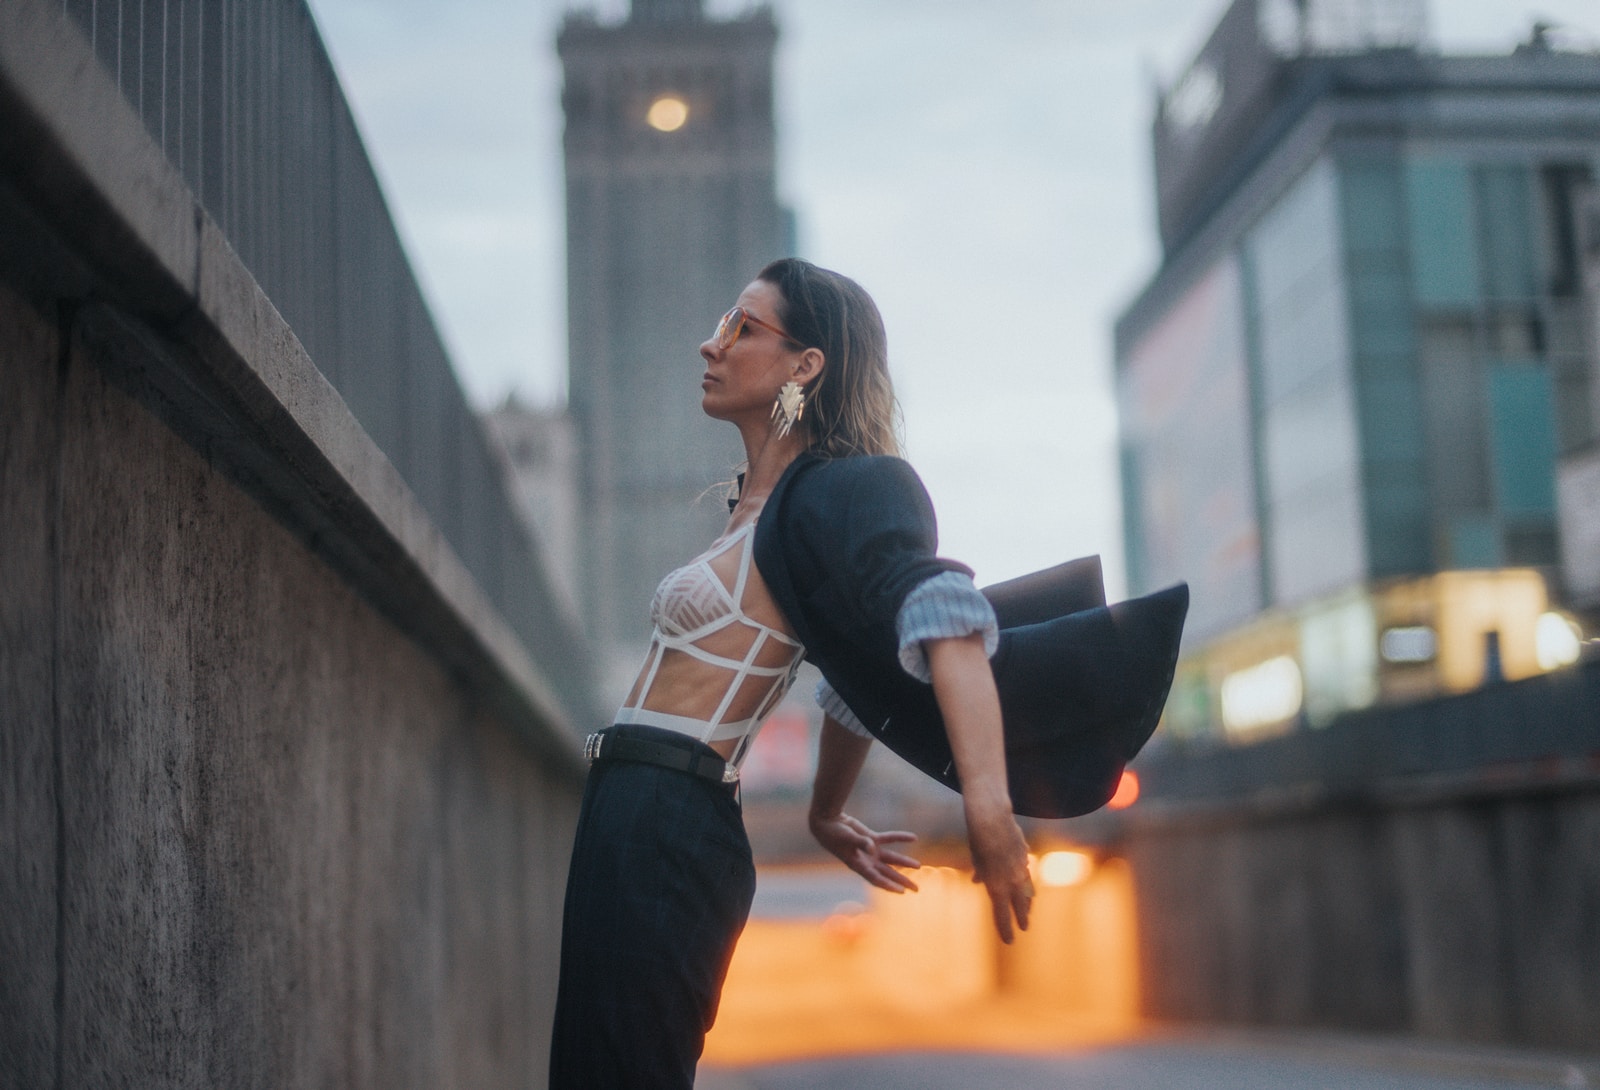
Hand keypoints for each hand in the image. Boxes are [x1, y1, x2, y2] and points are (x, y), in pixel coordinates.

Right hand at [809, 810, 920, 893]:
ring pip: (891, 859)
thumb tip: (872, 847)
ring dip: (904, 862)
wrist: (827, 822)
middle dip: (902, 881)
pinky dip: (900, 838)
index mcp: (858, 865)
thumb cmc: (834, 833)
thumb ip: (861, 842)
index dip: (889, 886)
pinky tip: (913, 838)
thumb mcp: (847, 838)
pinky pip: (889, 839)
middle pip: (888, 873)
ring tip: (919, 866)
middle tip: (917, 889)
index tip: (902, 892)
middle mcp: (866, 861)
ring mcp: (870, 850)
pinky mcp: (871, 838)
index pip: (876, 879)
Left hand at [965, 799, 1032, 943]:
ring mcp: (1021, 868)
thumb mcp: (976, 859)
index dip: (1005, 929)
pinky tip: (1028, 884)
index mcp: (996, 886)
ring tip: (1028, 910)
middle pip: (1019, 905)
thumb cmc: (978, 841)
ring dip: (1027, 901)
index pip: (1001, 915)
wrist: (991, 820)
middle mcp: (1011, 880)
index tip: (1009, 941)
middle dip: (1022, 918)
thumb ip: (980, 873)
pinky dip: (1027, 880)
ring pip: (1027, 889)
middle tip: (1025, 928)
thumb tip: (977, 882)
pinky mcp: (1025, 856)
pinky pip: (1027, 872)